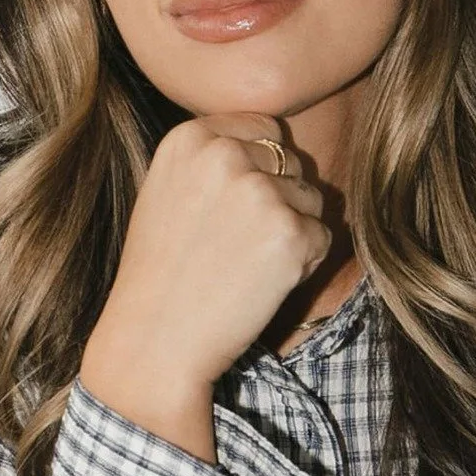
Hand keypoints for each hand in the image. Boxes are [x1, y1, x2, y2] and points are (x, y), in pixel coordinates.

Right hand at [78, 114, 333, 454]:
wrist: (153, 344)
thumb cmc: (159, 278)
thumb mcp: (168, 194)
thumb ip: (215, 160)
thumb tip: (275, 148)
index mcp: (191, 138)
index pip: (264, 130)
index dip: (260, 172)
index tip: (231, 213)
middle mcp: (226, 155)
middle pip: (291, 163)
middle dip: (279, 202)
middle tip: (235, 248)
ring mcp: (260, 192)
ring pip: (312, 200)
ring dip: (293, 233)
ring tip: (245, 268)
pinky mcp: (290, 233)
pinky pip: (323, 238)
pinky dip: (303, 266)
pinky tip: (260, 287)